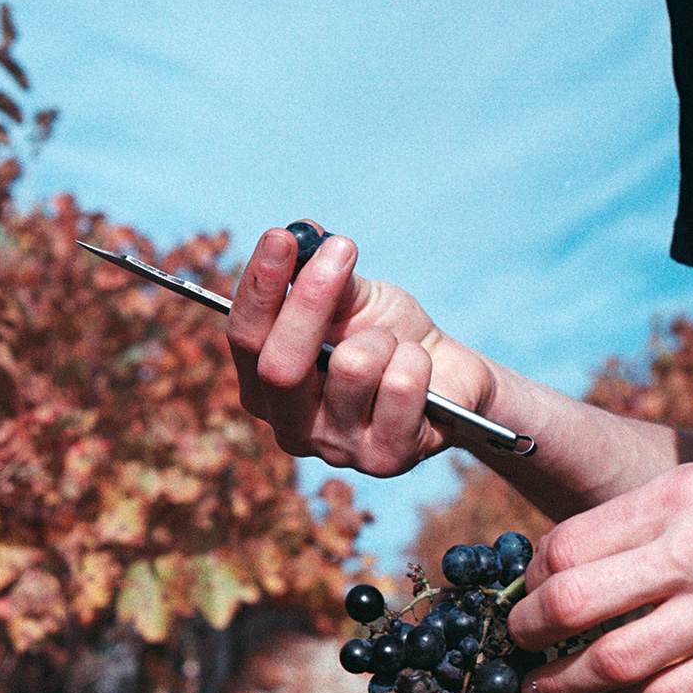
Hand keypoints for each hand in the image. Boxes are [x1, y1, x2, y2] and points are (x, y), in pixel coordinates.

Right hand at [227, 223, 494, 475]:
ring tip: (393, 343)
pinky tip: (419, 371)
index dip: (259, 288)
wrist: (448, 376)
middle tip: (342, 247)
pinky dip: (417, 359)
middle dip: (310, 301)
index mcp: (265, 387)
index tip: (281, 237)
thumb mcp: (353, 301)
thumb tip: (304, 233)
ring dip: (382, 335)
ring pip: (352, 368)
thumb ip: (322, 273)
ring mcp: (337, 449)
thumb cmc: (388, 337)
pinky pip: (402, 385)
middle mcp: (291, 425)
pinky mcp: (385, 459)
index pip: (244, 339)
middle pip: (280, 367)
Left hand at [508, 463, 692, 692]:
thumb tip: (540, 573)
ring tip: (540, 690)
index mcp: (670, 502)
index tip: (525, 596)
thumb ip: (624, 525)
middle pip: (574, 604)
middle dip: (529, 632)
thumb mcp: (685, 492)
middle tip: (517, 644)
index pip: (564, 549)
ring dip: (563, 685)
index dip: (530, 580)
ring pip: (615, 662)